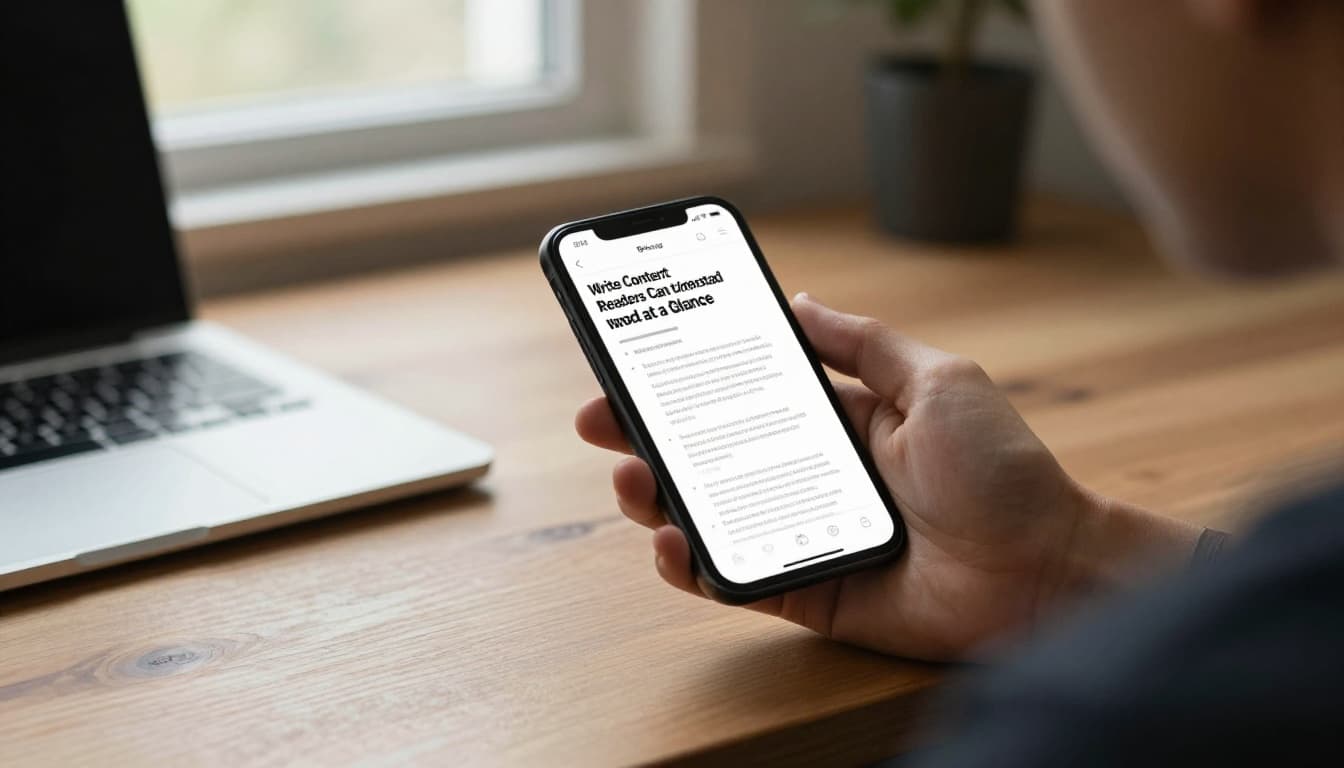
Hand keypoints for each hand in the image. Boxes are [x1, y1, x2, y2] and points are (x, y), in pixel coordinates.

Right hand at [576, 295, 1199, 659]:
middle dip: (649, 435)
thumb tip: (799, 302)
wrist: (1044, 570)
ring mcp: (804, 535)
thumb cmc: (1004, 472)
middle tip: (603, 419)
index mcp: (840, 423)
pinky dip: (694, 565)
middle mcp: (812, 477)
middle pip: (711, 454)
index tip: (639, 359)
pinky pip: (735, 579)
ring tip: (633, 479)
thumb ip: (865, 343)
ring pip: (709, 516)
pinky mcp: (808, 591)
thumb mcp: (938, 380)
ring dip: (657, 497)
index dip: (691, 380)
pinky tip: (672, 543)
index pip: (746, 396)